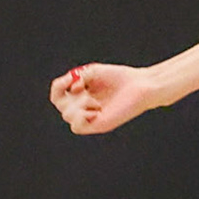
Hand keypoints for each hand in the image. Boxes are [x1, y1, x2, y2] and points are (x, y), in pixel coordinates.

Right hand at [50, 62, 166, 133]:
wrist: (140, 86)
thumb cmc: (120, 78)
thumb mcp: (94, 71)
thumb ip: (79, 77)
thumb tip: (72, 89)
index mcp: (80, 94)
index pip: (58, 94)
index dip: (58, 86)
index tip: (70, 77)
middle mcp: (83, 106)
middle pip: (60, 105)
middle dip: (69, 94)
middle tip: (84, 87)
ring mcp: (90, 117)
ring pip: (68, 116)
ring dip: (79, 104)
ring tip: (95, 100)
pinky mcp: (98, 125)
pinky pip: (77, 127)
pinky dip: (82, 116)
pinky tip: (96, 109)